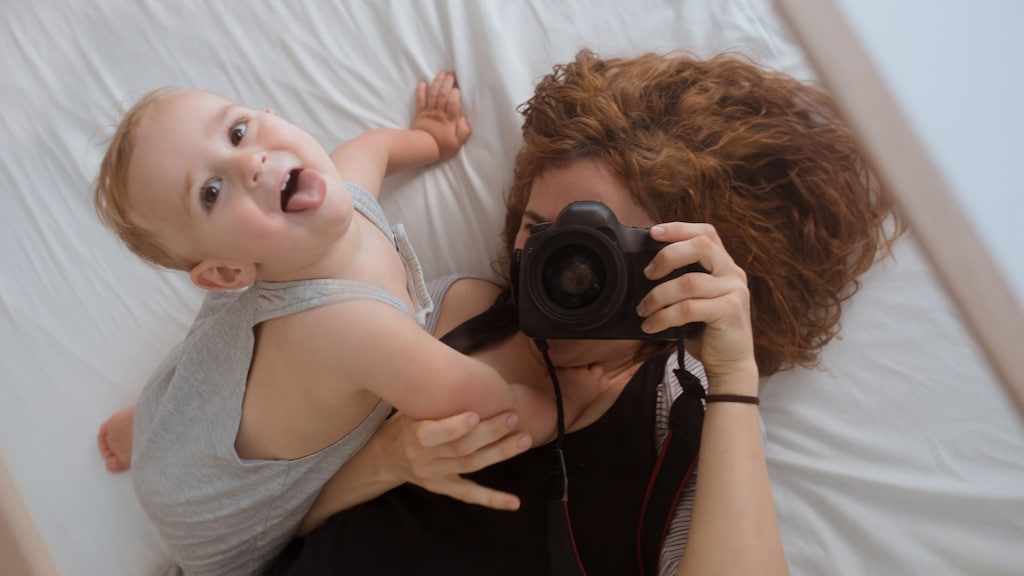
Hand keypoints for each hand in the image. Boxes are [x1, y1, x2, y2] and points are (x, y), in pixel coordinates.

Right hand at [378, 410, 530, 509]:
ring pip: (471, 466)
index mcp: (413, 435)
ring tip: (524, 440)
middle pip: (460, 449)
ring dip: (500, 453)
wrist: (386, 456)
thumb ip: (436, 399)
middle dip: (489, 433)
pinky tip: (514, 503)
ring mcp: (434, 475)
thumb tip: (469, 373)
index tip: (476, 414)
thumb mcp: (411, 407)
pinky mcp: (443, 487)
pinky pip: (469, 494)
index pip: (433, 434)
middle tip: (512, 418)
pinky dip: (493, 499)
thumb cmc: (406, 422)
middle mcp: (424, 459)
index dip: (455, 427)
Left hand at [412, 71, 471, 159]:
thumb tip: (465, 119)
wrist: (422, 149)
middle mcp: (439, 112)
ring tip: (442, 73)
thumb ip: (464, 131)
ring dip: (437, 82)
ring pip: (433, 93)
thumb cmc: (442, 146)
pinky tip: (423, 82)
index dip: (455, 94)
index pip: (453, 103)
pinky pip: (420, 99)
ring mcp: (429, 111)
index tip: (458, 88)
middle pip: (443, 94)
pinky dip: (421, 89)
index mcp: (449, 119)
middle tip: (452, 74)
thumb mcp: (457, 143)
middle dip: (448, 82)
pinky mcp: (420, 112)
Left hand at [636, 223, 756, 383]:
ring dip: (658, 295)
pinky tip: (651, 325)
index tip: (654, 232)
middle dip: (667, 256)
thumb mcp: (694, 300)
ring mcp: (735, 291)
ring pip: (689, 282)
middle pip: (701, 246)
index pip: (706, 233)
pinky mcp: (730, 311)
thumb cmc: (707, 331)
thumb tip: (646, 272)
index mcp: (724, 266)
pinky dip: (664, 316)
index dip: (679, 228)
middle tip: (647, 274)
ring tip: (644, 309)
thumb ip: (682, 280)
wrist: (730, 365)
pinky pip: (689, 308)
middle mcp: (733, 273)